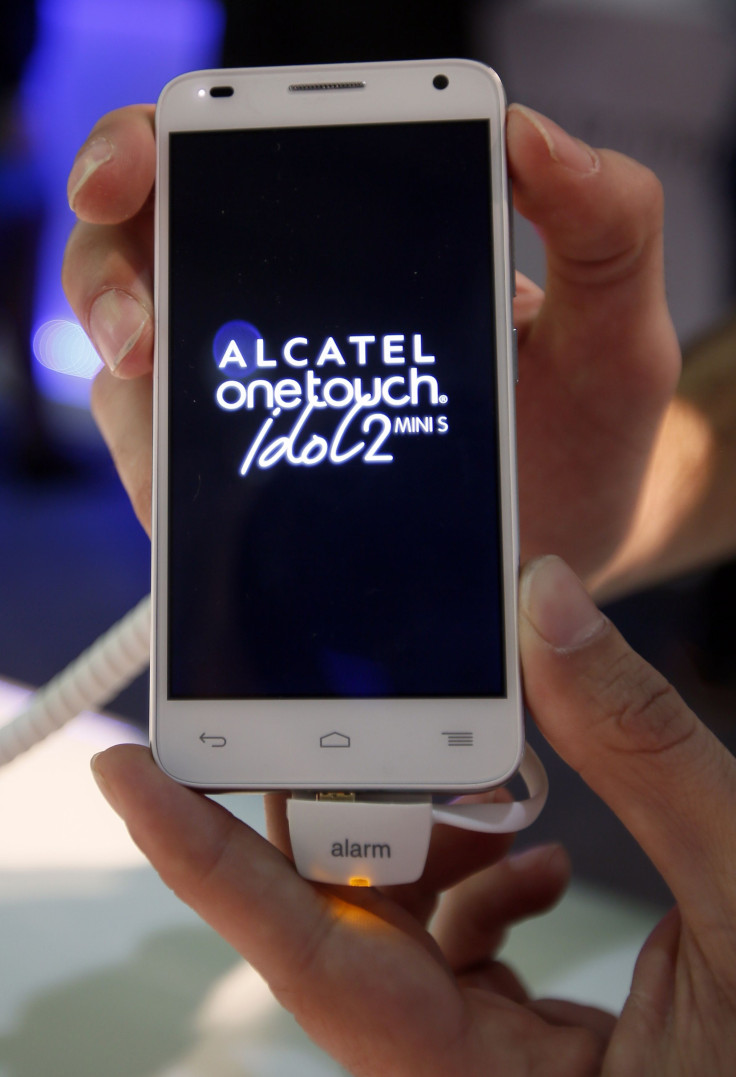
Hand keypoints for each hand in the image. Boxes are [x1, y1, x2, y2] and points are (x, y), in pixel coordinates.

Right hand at [62, 104, 680, 584]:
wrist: (572, 537)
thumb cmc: (588, 422)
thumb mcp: (613, 321)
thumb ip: (603, 223)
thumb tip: (531, 137)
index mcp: (359, 233)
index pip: (226, 159)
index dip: (153, 147)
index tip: (141, 169)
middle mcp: (287, 306)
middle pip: (144, 256)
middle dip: (112, 277)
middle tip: (141, 327)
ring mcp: (261, 398)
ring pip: (137, 368)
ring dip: (130, 388)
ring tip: (162, 415)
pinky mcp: (251, 486)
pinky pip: (176, 471)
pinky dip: (162, 478)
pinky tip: (188, 500)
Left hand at [92, 554, 735, 1074]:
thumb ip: (641, 749)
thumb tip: (545, 605)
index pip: (312, 964)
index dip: (205, 861)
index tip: (128, 771)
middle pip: (339, 930)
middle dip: (345, 816)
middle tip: (353, 723)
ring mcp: (481, 1073)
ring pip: (390, 935)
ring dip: (427, 845)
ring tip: (492, 797)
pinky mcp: (507, 1053)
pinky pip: (444, 956)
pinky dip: (473, 888)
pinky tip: (530, 857)